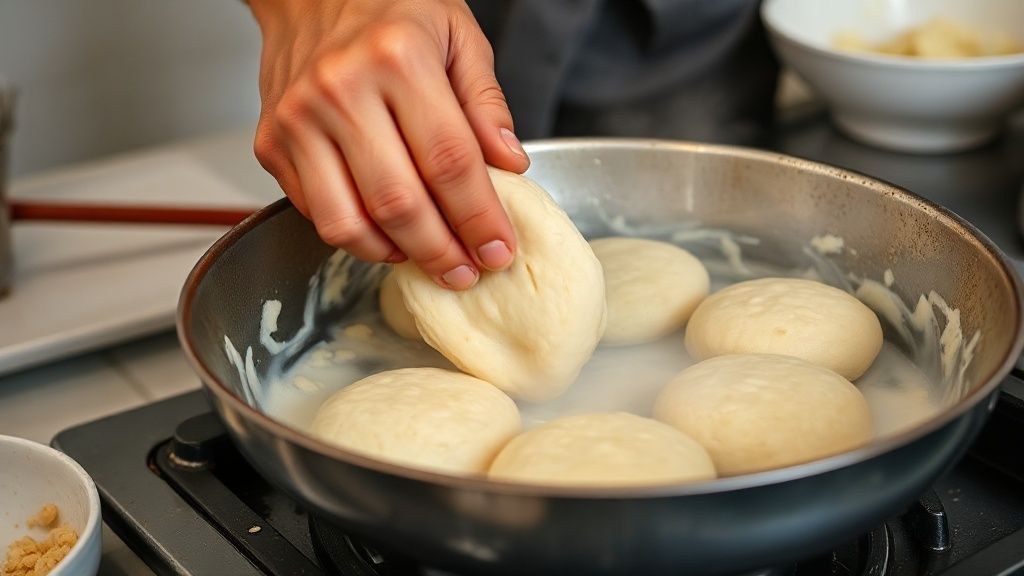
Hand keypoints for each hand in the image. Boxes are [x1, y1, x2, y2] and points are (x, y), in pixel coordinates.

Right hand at [249, 0, 528, 289]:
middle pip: (399, 202)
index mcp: (398, 58)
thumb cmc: (387, 7)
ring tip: (426, 258)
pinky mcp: (270, 144)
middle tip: (466, 271)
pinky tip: (387, 234)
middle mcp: (341, 90)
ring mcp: (297, 120)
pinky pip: (316, 212)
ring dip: (394, 254)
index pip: (450, 161)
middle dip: (441, 250)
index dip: (479, 217)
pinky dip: (356, 237)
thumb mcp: (458, 34)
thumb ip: (486, 102)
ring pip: (348, 221)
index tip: (498, 250)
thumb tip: (510, 165)